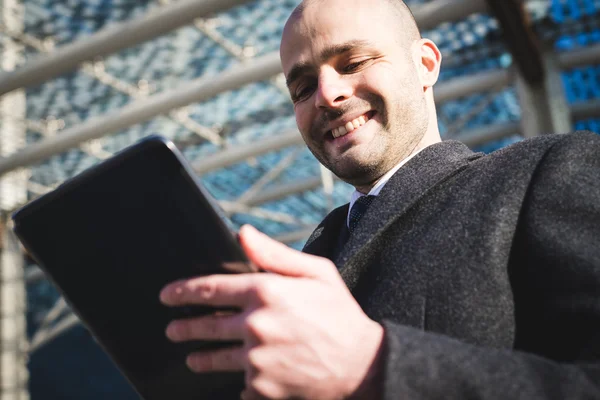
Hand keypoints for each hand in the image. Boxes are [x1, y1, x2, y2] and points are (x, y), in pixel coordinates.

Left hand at [160, 225, 383, 399]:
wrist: (362, 364)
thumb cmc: (339, 314)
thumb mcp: (315, 272)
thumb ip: (274, 253)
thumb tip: (242, 233)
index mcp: (265, 292)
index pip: (209, 289)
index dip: (182, 292)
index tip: (167, 296)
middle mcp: (255, 325)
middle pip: (204, 327)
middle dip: (183, 328)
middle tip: (173, 330)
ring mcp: (256, 360)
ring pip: (215, 358)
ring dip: (199, 358)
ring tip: (192, 358)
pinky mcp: (262, 388)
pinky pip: (240, 384)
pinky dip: (241, 380)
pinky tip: (246, 376)